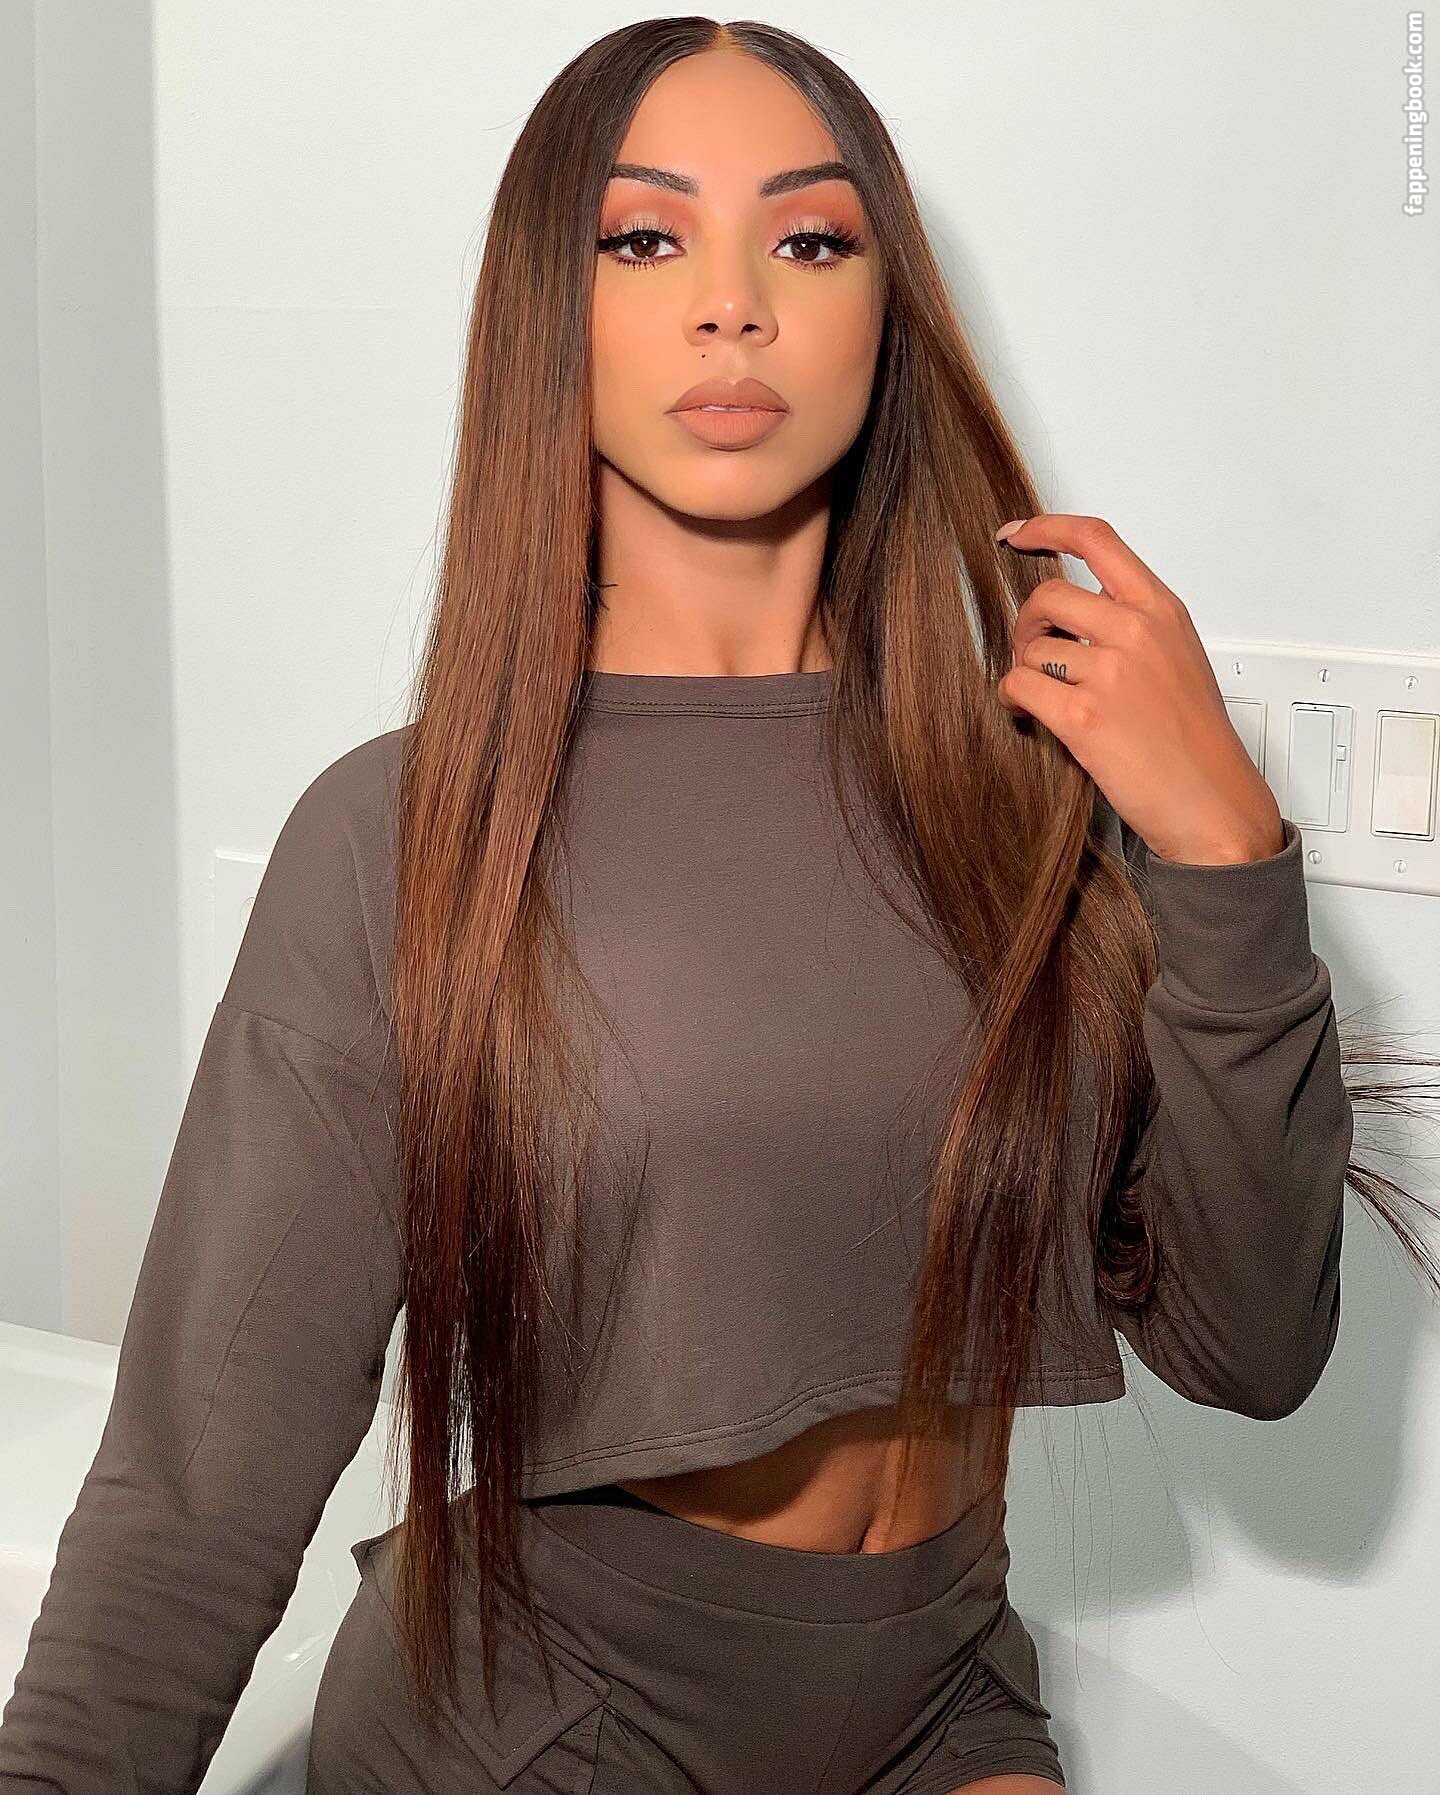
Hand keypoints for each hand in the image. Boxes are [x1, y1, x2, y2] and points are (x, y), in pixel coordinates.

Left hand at [993, 513, 1284, 864]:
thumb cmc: (1197, 743)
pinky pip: (1019, 685)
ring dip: (1024, 671)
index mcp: (1162, 611)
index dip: (1046, 529)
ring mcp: (1111, 673)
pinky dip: (1012, 699)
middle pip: (1048, 596)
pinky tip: (1028, 712)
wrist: (1214, 805)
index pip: (1097, 541)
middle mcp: (1137, 632)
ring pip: (1030, 648)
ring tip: (1042, 697)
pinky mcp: (1083, 716)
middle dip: (1027, 624)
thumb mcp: (1179, 660)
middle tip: (1032, 651)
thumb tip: (1076, 617)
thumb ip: (1134, 627)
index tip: (1015, 535)